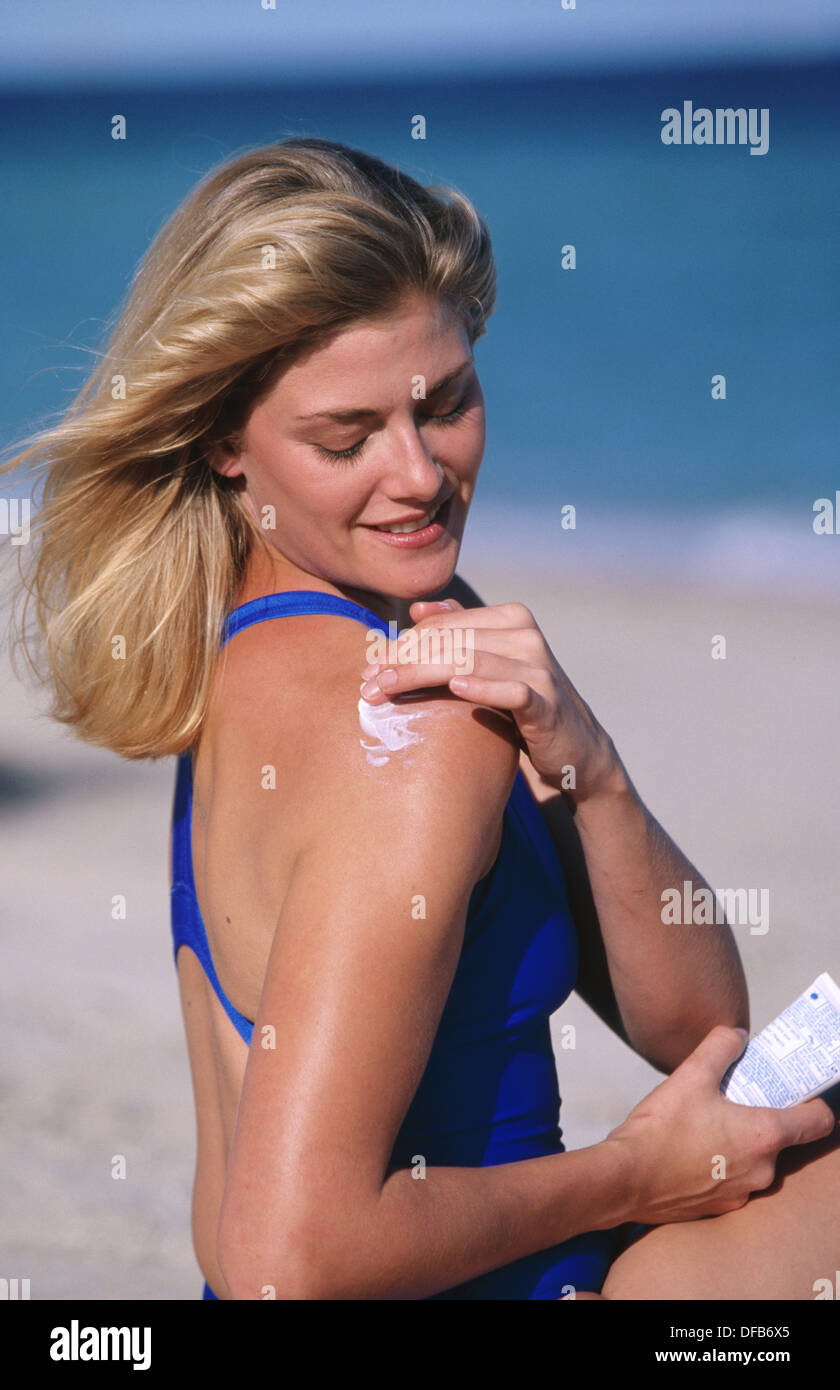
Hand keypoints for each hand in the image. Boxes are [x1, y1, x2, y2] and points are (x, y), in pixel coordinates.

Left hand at [360, 596, 623, 802]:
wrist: (572, 747)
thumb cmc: (520, 704)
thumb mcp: (490, 664)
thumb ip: (460, 633)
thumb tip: (420, 609)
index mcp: (510, 618)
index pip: (442, 626)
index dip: (400, 644)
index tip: (368, 668)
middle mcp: (526, 635)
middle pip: (450, 642)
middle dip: (402, 661)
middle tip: (367, 684)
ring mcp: (539, 667)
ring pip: (470, 661)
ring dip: (422, 675)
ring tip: (386, 690)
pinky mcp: (548, 702)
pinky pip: (512, 690)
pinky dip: (483, 687)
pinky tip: (455, 689)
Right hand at [605, 1025, 836, 1224]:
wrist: (625, 1180)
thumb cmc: (661, 1130)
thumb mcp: (691, 1075)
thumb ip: (720, 1047)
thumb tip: (737, 1036)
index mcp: (764, 1135)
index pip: (819, 1122)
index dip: (815, 1102)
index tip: (800, 1091)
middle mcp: (763, 1170)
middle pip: (782, 1139)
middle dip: (764, 1116)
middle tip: (738, 1098)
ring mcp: (742, 1193)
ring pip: (756, 1160)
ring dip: (741, 1141)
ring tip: (708, 1122)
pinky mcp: (720, 1208)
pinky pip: (733, 1179)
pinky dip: (722, 1163)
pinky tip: (693, 1148)